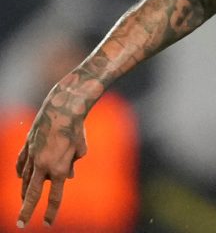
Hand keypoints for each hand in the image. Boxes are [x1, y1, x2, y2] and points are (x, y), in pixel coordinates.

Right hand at [16, 85, 88, 227]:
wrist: (62, 108)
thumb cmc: (76, 129)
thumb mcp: (81, 149)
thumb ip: (73, 165)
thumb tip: (68, 177)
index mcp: (60, 168)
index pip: (55, 196)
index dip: (51, 211)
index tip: (47, 224)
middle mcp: (43, 165)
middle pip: (32, 193)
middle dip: (26, 210)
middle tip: (21, 224)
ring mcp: (32, 156)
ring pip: (25, 179)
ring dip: (25, 190)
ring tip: (24, 201)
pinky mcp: (26, 146)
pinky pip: (21, 164)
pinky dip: (21, 171)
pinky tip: (21, 176)